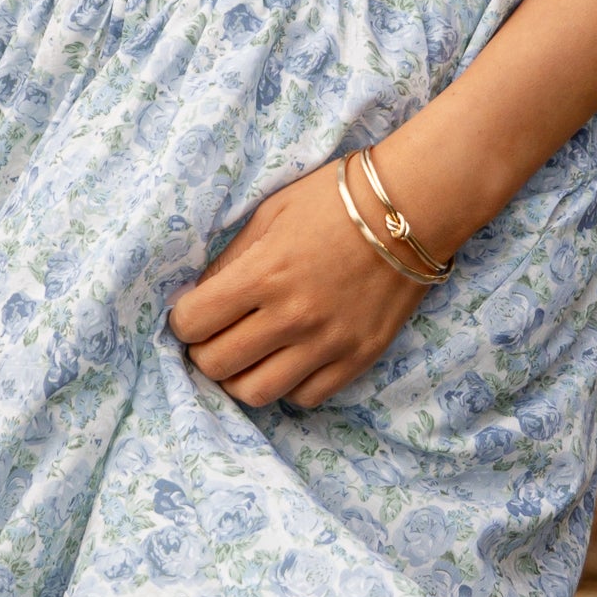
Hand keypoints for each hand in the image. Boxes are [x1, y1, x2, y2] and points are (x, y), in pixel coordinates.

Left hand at [168, 148, 447, 411]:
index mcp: (264, 274)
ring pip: (256, 393)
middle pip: (217, 366)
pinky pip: (305, 397)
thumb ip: (231, 261)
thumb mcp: (270, 214)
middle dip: (204, 352)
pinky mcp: (359, 357)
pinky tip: (289, 359)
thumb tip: (199, 299)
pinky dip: (287, 384)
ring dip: (240, 377)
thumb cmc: (335, 200)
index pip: (192, 323)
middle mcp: (293, 316)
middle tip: (214, 336)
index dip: (183, 320)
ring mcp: (328, 342)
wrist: (412, 208)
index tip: (193, 313)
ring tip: (248, 355)